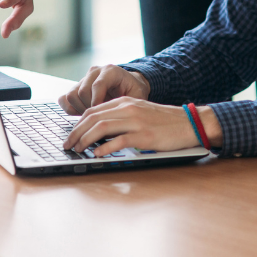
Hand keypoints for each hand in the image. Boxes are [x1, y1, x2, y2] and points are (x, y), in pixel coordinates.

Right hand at [58, 65, 150, 113]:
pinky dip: (70, 109)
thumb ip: (129, 105)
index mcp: (111, 71)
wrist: (129, 84)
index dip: (97, 102)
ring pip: (72, 95)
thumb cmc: (134, 91)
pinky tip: (82, 114)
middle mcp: (95, 72)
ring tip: (93, 117)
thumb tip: (118, 122)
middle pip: (82, 91)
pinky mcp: (76, 86)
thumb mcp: (137, 96)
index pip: (98, 85)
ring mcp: (84, 78)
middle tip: (99, 119)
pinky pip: (64, 98)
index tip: (102, 115)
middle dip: (90, 109)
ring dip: (80, 110)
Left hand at [62, 97, 202, 155]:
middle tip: (67, 144)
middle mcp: (128, 108)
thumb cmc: (164, 121)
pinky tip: (97, 154)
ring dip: (85, 139)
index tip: (71, 135)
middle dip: (76, 132)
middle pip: (93, 117)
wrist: (188, 123)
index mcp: (125, 102)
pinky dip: (104, 148)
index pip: (93, 110)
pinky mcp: (144, 135)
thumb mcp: (140, 113)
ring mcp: (136, 121)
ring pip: (102, 127)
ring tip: (78, 150)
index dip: (78, 123)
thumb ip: (121, 117)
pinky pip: (118, 141)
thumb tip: (98, 131)